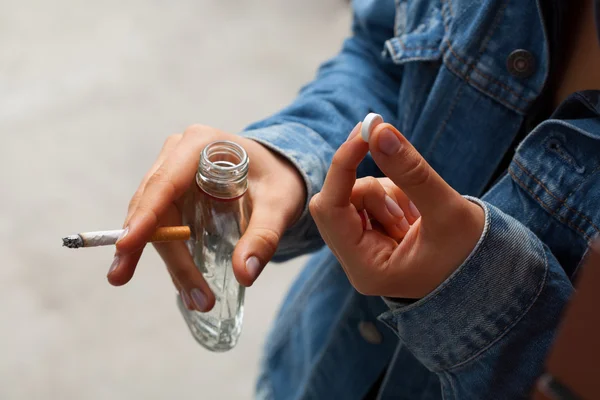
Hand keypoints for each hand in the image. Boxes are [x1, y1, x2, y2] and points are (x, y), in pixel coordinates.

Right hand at [108, 125, 305, 310]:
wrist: (278, 171)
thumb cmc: (279, 180)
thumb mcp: (280, 205)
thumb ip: (264, 236)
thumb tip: (244, 274)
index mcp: (201, 145)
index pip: (165, 183)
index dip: (145, 216)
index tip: (127, 245)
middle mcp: (178, 153)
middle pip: (153, 205)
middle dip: (147, 247)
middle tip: (144, 284)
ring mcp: (170, 170)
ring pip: (152, 217)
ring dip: (163, 257)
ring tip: (187, 296)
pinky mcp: (171, 190)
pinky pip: (159, 221)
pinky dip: (167, 252)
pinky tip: (180, 281)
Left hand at [309, 123, 483, 298]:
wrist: (490, 273)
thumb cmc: (473, 254)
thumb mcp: (447, 210)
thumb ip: (411, 172)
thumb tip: (379, 131)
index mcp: (367, 269)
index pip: (330, 210)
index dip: (342, 166)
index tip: (366, 132)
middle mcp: (357, 262)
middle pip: (335, 201)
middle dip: (371, 186)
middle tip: (397, 161)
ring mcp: (362, 250)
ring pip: (353, 196)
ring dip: (387, 191)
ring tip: (417, 214)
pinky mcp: (372, 237)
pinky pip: (368, 199)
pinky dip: (391, 195)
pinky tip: (414, 215)